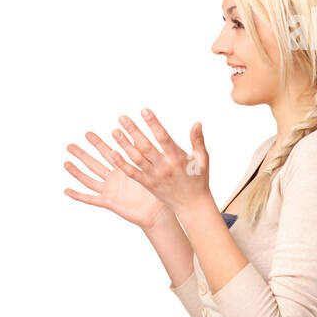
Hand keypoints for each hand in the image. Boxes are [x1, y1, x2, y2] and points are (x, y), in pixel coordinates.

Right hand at [65, 132, 167, 228]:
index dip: (97, 143)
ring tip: (65, 162)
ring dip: (77, 172)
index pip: (107, 152)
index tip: (87, 133)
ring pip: (88, 179)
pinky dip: (78, 195)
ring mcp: (109, 190)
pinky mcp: (108, 202)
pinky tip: (67, 190)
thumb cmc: (156, 190)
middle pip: (93, 163)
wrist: (157, 211)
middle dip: (82, 154)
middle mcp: (113, 178)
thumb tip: (138, 135)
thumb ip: (140, 152)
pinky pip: (90, 199)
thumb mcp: (147, 168)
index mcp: (122, 168)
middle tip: (70, 145)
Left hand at [95, 109, 211, 214]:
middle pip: (146, 146)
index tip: (144, 111)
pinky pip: (132, 173)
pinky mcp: (147, 184)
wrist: (192, 206)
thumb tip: (197, 123)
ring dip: (124, 144)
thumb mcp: (203, 160)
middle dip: (134, 131)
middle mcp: (165, 167)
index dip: (153, 123)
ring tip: (115, 131)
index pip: (163, 137)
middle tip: (122, 118)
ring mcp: (154, 176)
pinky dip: (122, 164)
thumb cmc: (198, 179)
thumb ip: (198, 141)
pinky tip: (113, 153)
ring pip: (137, 158)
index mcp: (178, 158)